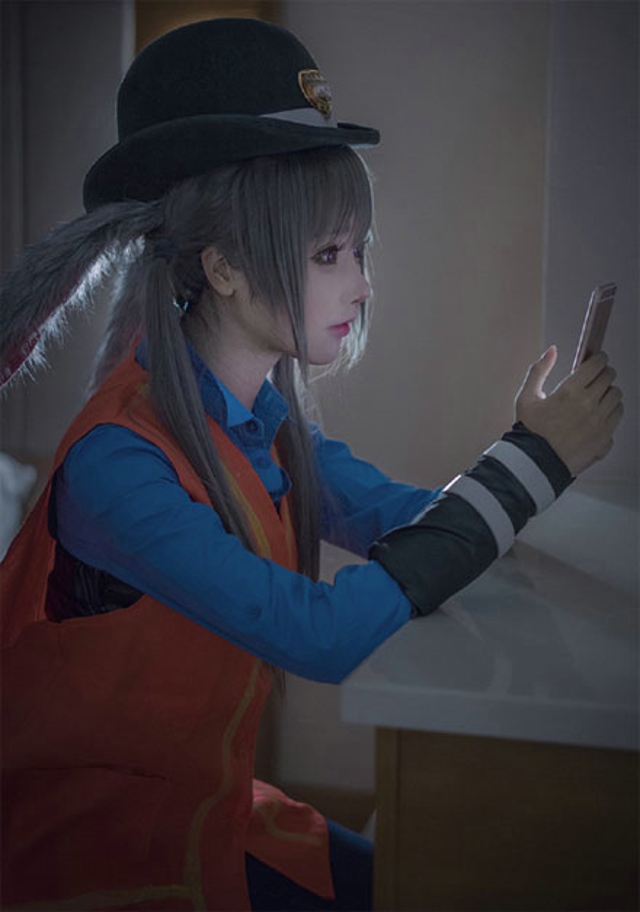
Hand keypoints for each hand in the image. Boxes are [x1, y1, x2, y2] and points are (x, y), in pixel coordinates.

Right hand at [515, 346, 622, 475]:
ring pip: (617, 397)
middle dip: (603, 374)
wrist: (534, 465)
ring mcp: (600, 423)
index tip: (596, 359)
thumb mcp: (526, 398)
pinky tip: (597, 417)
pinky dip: (610, 414)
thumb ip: (539, 371)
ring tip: (596, 398)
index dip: (598, 358)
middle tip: (595, 378)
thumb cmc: (529, 432)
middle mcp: (589, 405)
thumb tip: (552, 350)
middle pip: (610, 378)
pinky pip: (616, 418)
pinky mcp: (605, 439)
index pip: (597, 364)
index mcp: (570, 391)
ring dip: (608, 393)